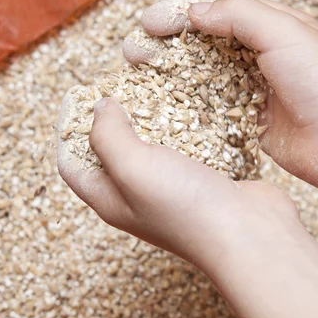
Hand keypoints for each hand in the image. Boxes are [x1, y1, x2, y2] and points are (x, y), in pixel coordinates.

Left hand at [57, 95, 298, 265]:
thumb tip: (100, 107)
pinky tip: (194, 104)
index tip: (77, 95)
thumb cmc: (186, 206)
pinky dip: (188, 124)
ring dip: (154, 117)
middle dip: (113, 118)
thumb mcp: (132, 167)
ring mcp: (176, 188)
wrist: (250, 233)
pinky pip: (190, 145)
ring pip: (155, 145)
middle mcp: (140, 196)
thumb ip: (108, 135)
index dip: (68, 130)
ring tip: (156, 86)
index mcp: (112, 200)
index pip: (74, 165)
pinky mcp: (207, 178)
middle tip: (121, 85)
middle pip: (114, 152)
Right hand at [125, 0, 317, 190]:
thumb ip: (237, 14)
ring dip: (169, 77)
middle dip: (164, 47)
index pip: (213, 15)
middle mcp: (258, 58)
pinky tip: (163, 111)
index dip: (177, 17)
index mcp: (267, 28)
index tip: (148, 24)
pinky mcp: (251, 123)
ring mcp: (253, 92)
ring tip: (138, 76)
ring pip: (202, 79)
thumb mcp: (282, 30)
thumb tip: (196, 12)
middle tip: (132, 52)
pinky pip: (214, 112)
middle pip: (201, 47)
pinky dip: (188, 108)